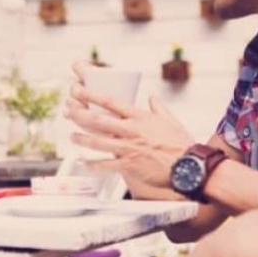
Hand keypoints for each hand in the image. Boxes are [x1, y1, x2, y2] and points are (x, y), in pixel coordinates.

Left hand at [65, 60, 194, 189]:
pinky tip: (84, 163)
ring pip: (98, 142)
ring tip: (72, 136)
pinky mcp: (130, 165)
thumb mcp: (171, 121)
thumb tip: (152, 97)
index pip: (111, 102)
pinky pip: (107, 165)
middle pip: (99, 120)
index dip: (91, 95)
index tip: (78, 89)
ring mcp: (129, 148)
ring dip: (82, 139)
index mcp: (140, 117)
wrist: (190, 167)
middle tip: (67, 111)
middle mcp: (132, 131)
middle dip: (79, 114)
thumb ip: (158, 108)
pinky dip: (94, 165)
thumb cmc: (182, 144)